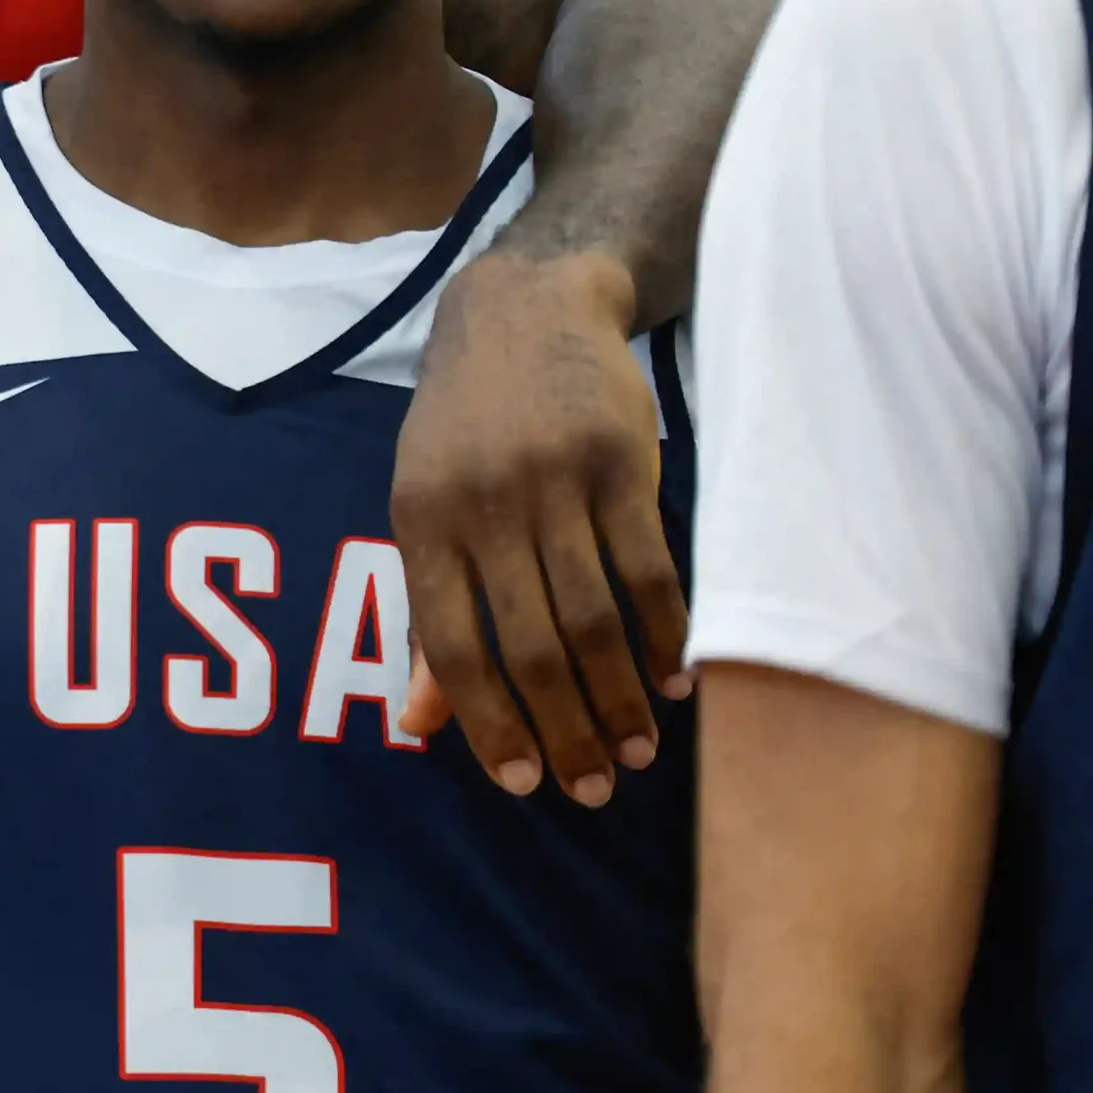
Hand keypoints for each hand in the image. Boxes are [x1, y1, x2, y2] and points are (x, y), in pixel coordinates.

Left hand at [390, 248, 689, 807]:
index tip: (522, 784)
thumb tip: (417, 724)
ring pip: (595, 618)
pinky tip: (675, 681)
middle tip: (596, 787)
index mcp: (420, 519)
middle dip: (565, 729)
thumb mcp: (424, 506)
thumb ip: (428, 615)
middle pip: (530, 645)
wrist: (525, 305)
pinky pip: (650, 570)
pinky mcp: (624, 463)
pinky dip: (666, 635)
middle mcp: (483, 504)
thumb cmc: (465, 427)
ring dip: (620, 696)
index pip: (451, 645)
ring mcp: (556, 481)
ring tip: (639, 749)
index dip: (486, 724)